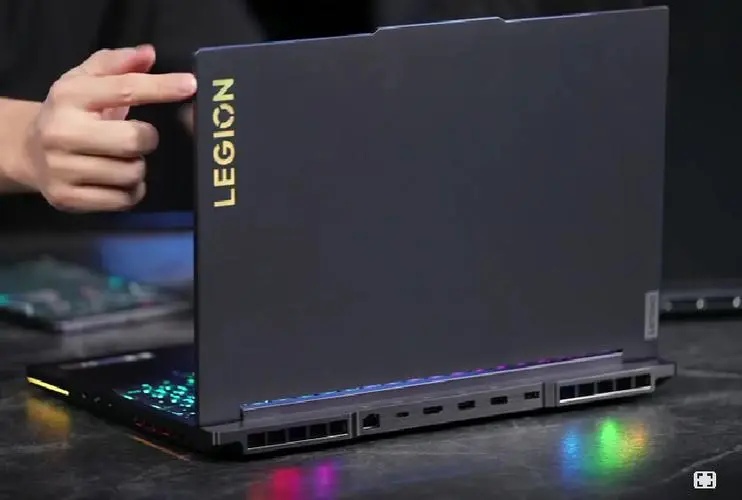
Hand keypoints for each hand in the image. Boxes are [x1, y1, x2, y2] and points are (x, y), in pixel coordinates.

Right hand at [25, 45, 196, 211]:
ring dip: (138, 168)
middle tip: (139, 138)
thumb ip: (117, 65)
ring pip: (131, 173)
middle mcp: (62, 132)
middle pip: (134, 140)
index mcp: (69, 96)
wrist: (28, 152)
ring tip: (123, 159)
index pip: (124, 90)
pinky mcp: (68, 198)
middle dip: (147, 139)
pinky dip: (131, 192)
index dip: (161, 87)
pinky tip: (118, 181)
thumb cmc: (71, 113)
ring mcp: (62, 168)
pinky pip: (123, 200)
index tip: (190, 85)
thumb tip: (148, 54)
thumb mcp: (86, 81)